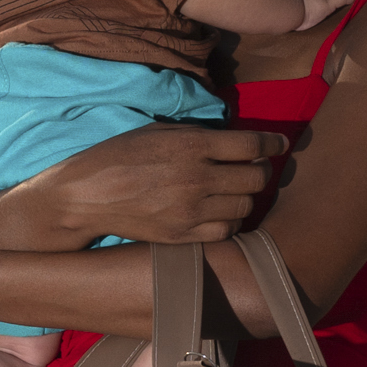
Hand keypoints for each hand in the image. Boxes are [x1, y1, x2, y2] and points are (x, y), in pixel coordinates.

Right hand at [0, 122, 282, 249]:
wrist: (86, 196)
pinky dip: (229, 222)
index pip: (253, 145)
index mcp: (192, 145)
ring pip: (245, 206)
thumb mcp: (159, 131)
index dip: (273, 143)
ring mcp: (192, 210)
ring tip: (233, 191)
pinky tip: (217, 213)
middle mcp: (198, 178)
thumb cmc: (120, 155)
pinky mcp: (183, 235)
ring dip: (244, 197)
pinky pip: (226, 231)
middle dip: (260, 171)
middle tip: (253, 168)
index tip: (279, 144)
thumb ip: (199, 135)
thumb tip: (235, 141)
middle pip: (256, 178)